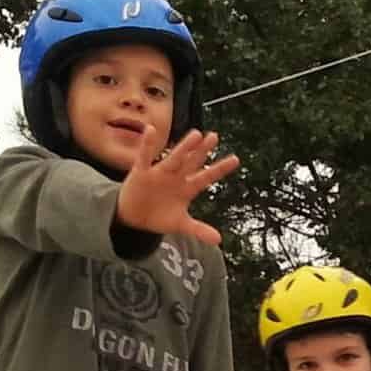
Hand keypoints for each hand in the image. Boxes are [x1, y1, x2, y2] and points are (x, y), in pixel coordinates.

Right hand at [116, 128, 239, 244]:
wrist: (135, 218)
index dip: (220, 169)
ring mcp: (160, 173)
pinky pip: (144, 157)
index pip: (206, 177)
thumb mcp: (181, 224)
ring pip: (174, 158)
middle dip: (202, 151)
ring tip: (196, 135)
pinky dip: (146, 145)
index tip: (235, 159)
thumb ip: (199, 230)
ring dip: (184, 148)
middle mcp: (176, 177)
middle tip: (214, 136)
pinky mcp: (141, 173)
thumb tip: (218, 240)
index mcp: (187, 188)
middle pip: (192, 162)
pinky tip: (150, 131)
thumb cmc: (160, 216)